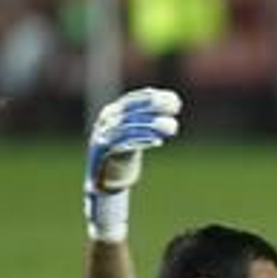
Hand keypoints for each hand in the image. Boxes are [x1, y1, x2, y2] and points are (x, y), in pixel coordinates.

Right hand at [85, 89, 181, 242]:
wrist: (106, 179)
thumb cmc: (127, 151)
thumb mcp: (138, 131)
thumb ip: (150, 117)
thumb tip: (174, 100)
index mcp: (111, 112)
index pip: (132, 99)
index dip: (152, 98)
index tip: (173, 99)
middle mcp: (104, 122)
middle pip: (130, 111)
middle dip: (153, 109)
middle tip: (175, 110)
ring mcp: (101, 137)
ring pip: (127, 127)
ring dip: (149, 126)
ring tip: (171, 128)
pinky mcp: (101, 154)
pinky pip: (122, 145)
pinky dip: (141, 141)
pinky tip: (158, 141)